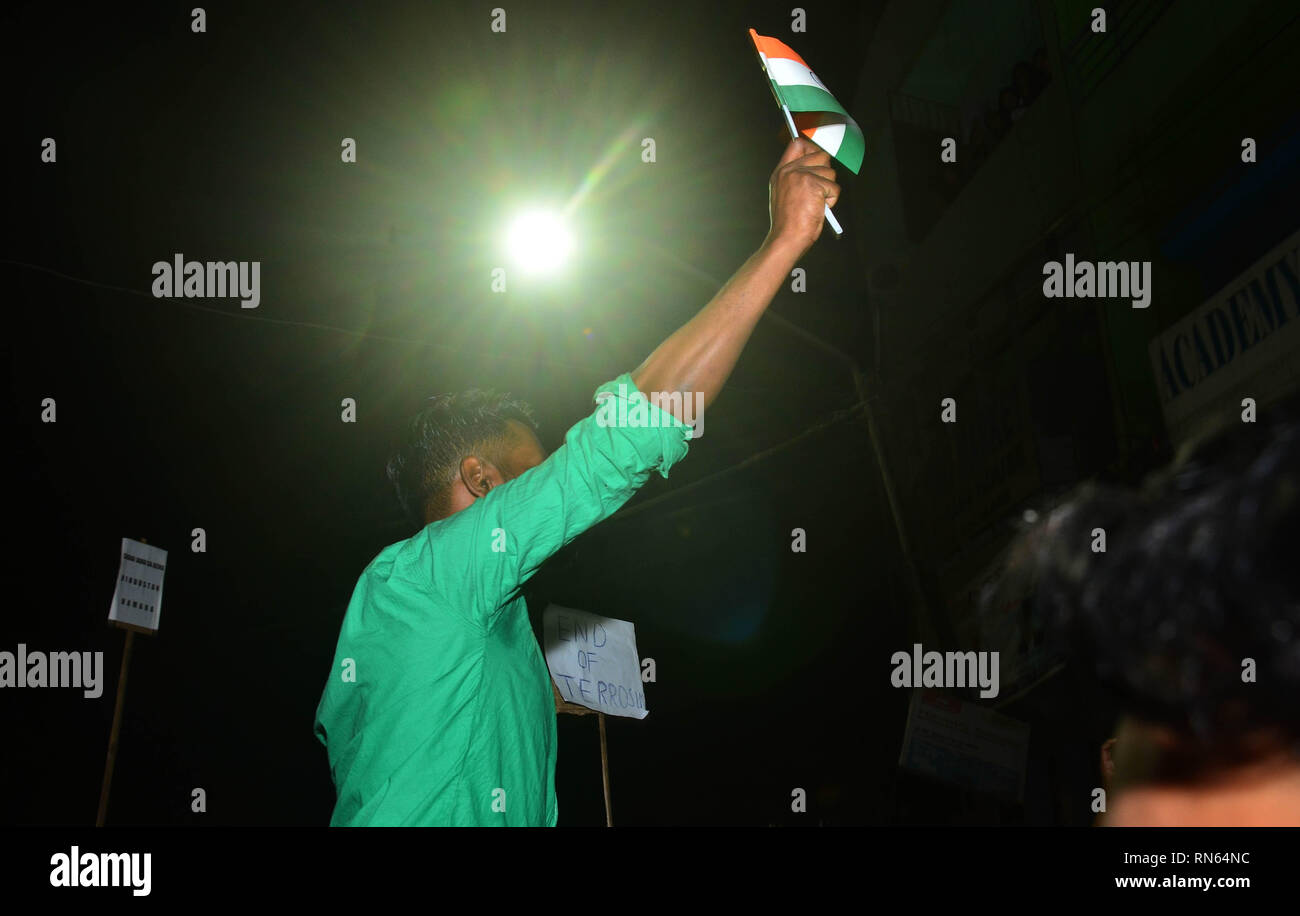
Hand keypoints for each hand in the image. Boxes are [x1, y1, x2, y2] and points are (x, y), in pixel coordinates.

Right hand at [764, 136, 839, 257]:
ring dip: (828, 189)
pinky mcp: (813, 184)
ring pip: (830, 172)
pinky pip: (834, 187)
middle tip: (819, 190)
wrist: (787, 238)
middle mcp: (789, 170)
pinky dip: (831, 200)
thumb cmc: (789, 223)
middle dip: (825, 173)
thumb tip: (818, 166)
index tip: (818, 157)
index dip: (811, 147)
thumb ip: (797, 178)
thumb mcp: (785, 195)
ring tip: (816, 203)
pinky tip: (819, 208)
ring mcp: (800, 175)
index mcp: (781, 173)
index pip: (797, 144)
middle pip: (820, 155)